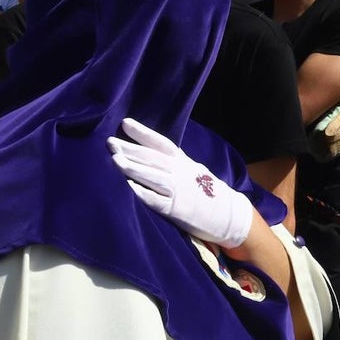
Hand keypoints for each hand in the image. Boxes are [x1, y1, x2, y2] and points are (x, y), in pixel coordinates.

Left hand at [107, 118, 252, 248]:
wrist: (229, 216)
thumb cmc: (205, 192)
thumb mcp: (191, 170)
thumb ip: (171, 162)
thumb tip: (144, 151)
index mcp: (183, 161)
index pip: (161, 143)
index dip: (143, 133)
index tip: (124, 123)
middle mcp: (180, 172)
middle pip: (152, 158)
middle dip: (130, 149)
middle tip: (110, 143)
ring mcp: (179, 191)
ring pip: (153, 176)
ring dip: (134, 168)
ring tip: (115, 160)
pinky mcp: (177, 210)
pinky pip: (157, 200)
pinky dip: (142, 193)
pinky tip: (128, 188)